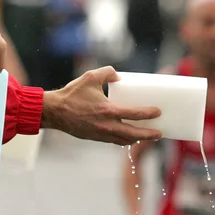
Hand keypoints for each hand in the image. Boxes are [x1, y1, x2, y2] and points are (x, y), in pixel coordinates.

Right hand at [41, 67, 161, 144]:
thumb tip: (119, 76)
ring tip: (147, 137)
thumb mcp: (91, 77)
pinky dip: (124, 140)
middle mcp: (106, 125)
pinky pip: (114, 141)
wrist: (55, 112)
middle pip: (133, 134)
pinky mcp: (95, 138)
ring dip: (137, 139)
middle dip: (148, 135)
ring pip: (124, 140)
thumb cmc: (72, 94)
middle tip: (159, 134)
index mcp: (107, 110)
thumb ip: (108, 73)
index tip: (158, 112)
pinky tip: (129, 137)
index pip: (134, 114)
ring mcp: (101, 134)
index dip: (148, 114)